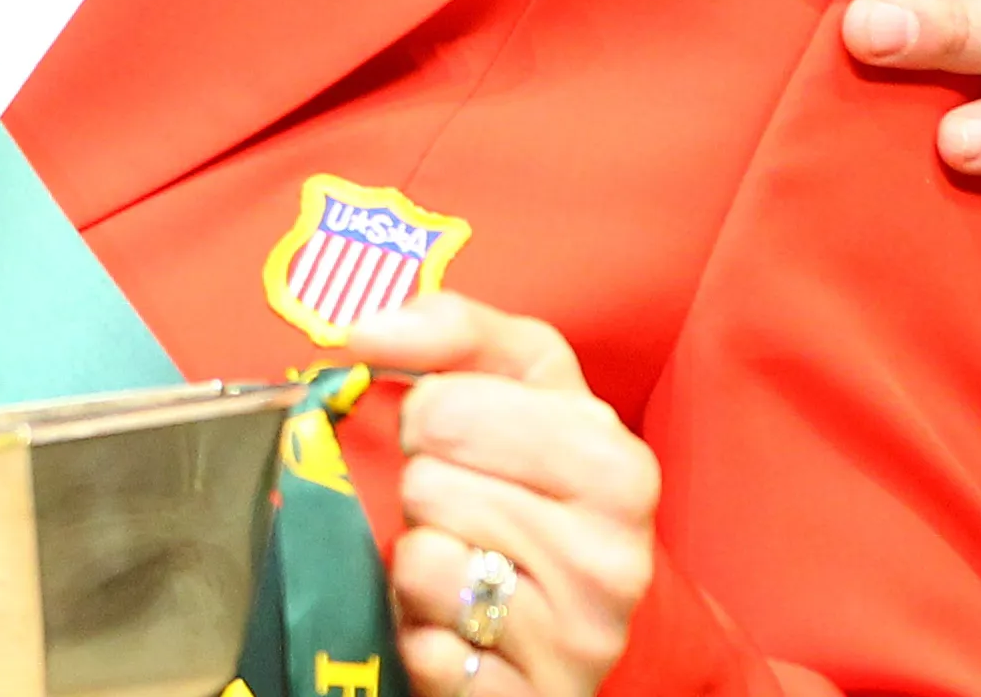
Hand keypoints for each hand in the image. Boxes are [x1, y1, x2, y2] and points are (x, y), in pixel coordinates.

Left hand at [365, 291, 655, 696]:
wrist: (579, 611)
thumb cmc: (540, 479)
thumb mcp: (522, 383)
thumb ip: (454, 331)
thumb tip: (364, 330)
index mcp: (617, 465)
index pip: (448, 408)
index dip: (430, 418)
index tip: (459, 439)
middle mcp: (612, 558)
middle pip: (428, 486)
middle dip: (425, 490)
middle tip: (463, 506)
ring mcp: (578, 643)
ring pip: (421, 566)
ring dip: (419, 561)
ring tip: (464, 561)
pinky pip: (422, 651)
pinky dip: (419, 635)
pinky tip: (459, 624)